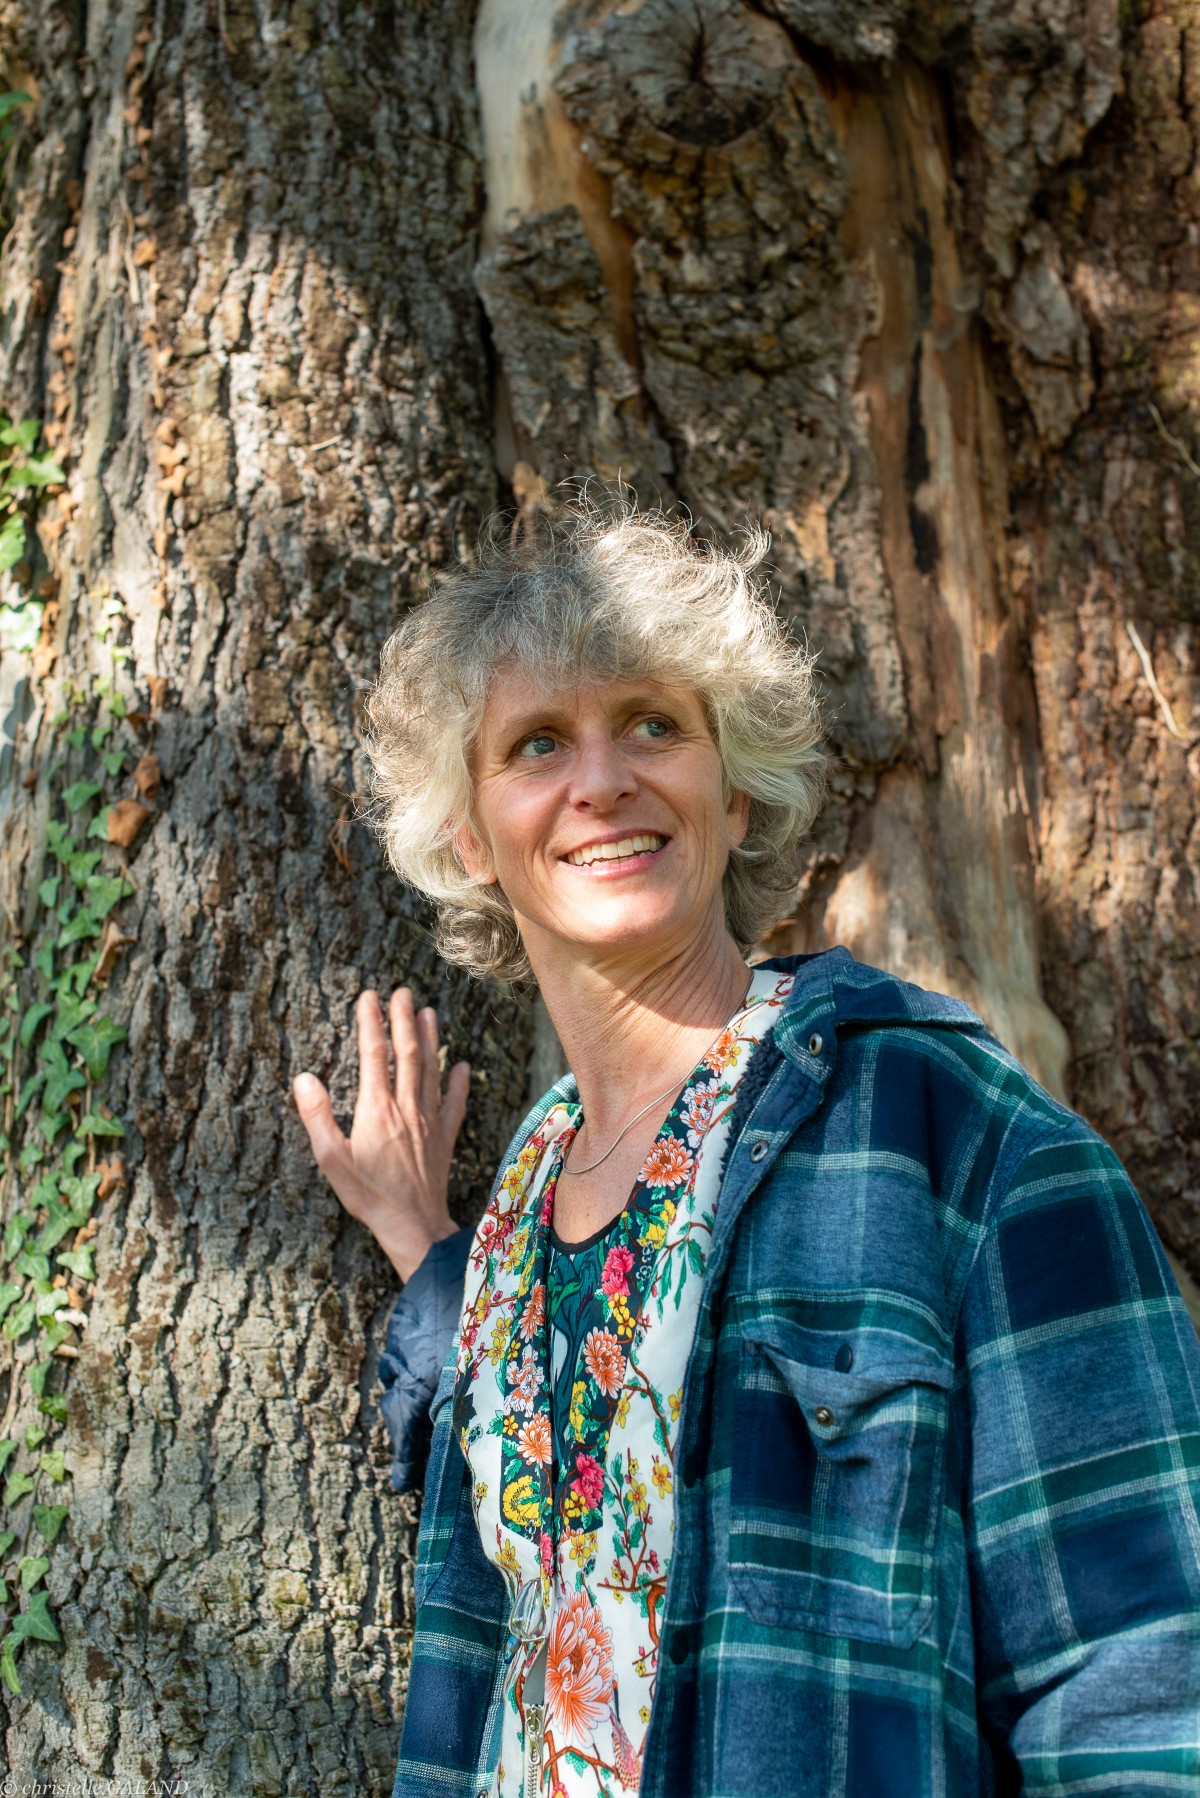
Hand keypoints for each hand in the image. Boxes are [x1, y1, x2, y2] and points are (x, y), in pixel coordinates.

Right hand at [293, 987, 470, 1282]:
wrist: (413, 1226)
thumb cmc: (369, 1196)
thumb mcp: (332, 1160)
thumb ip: (318, 1117)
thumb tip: (304, 1078)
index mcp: (377, 1110)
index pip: (373, 1055)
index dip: (371, 1022)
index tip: (369, 996)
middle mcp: (406, 1108)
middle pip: (407, 1053)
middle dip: (404, 1019)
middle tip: (402, 991)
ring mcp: (429, 1122)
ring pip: (431, 1070)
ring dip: (431, 1039)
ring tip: (430, 1012)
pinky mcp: (443, 1139)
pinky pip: (455, 1105)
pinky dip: (460, 1083)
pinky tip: (463, 1066)